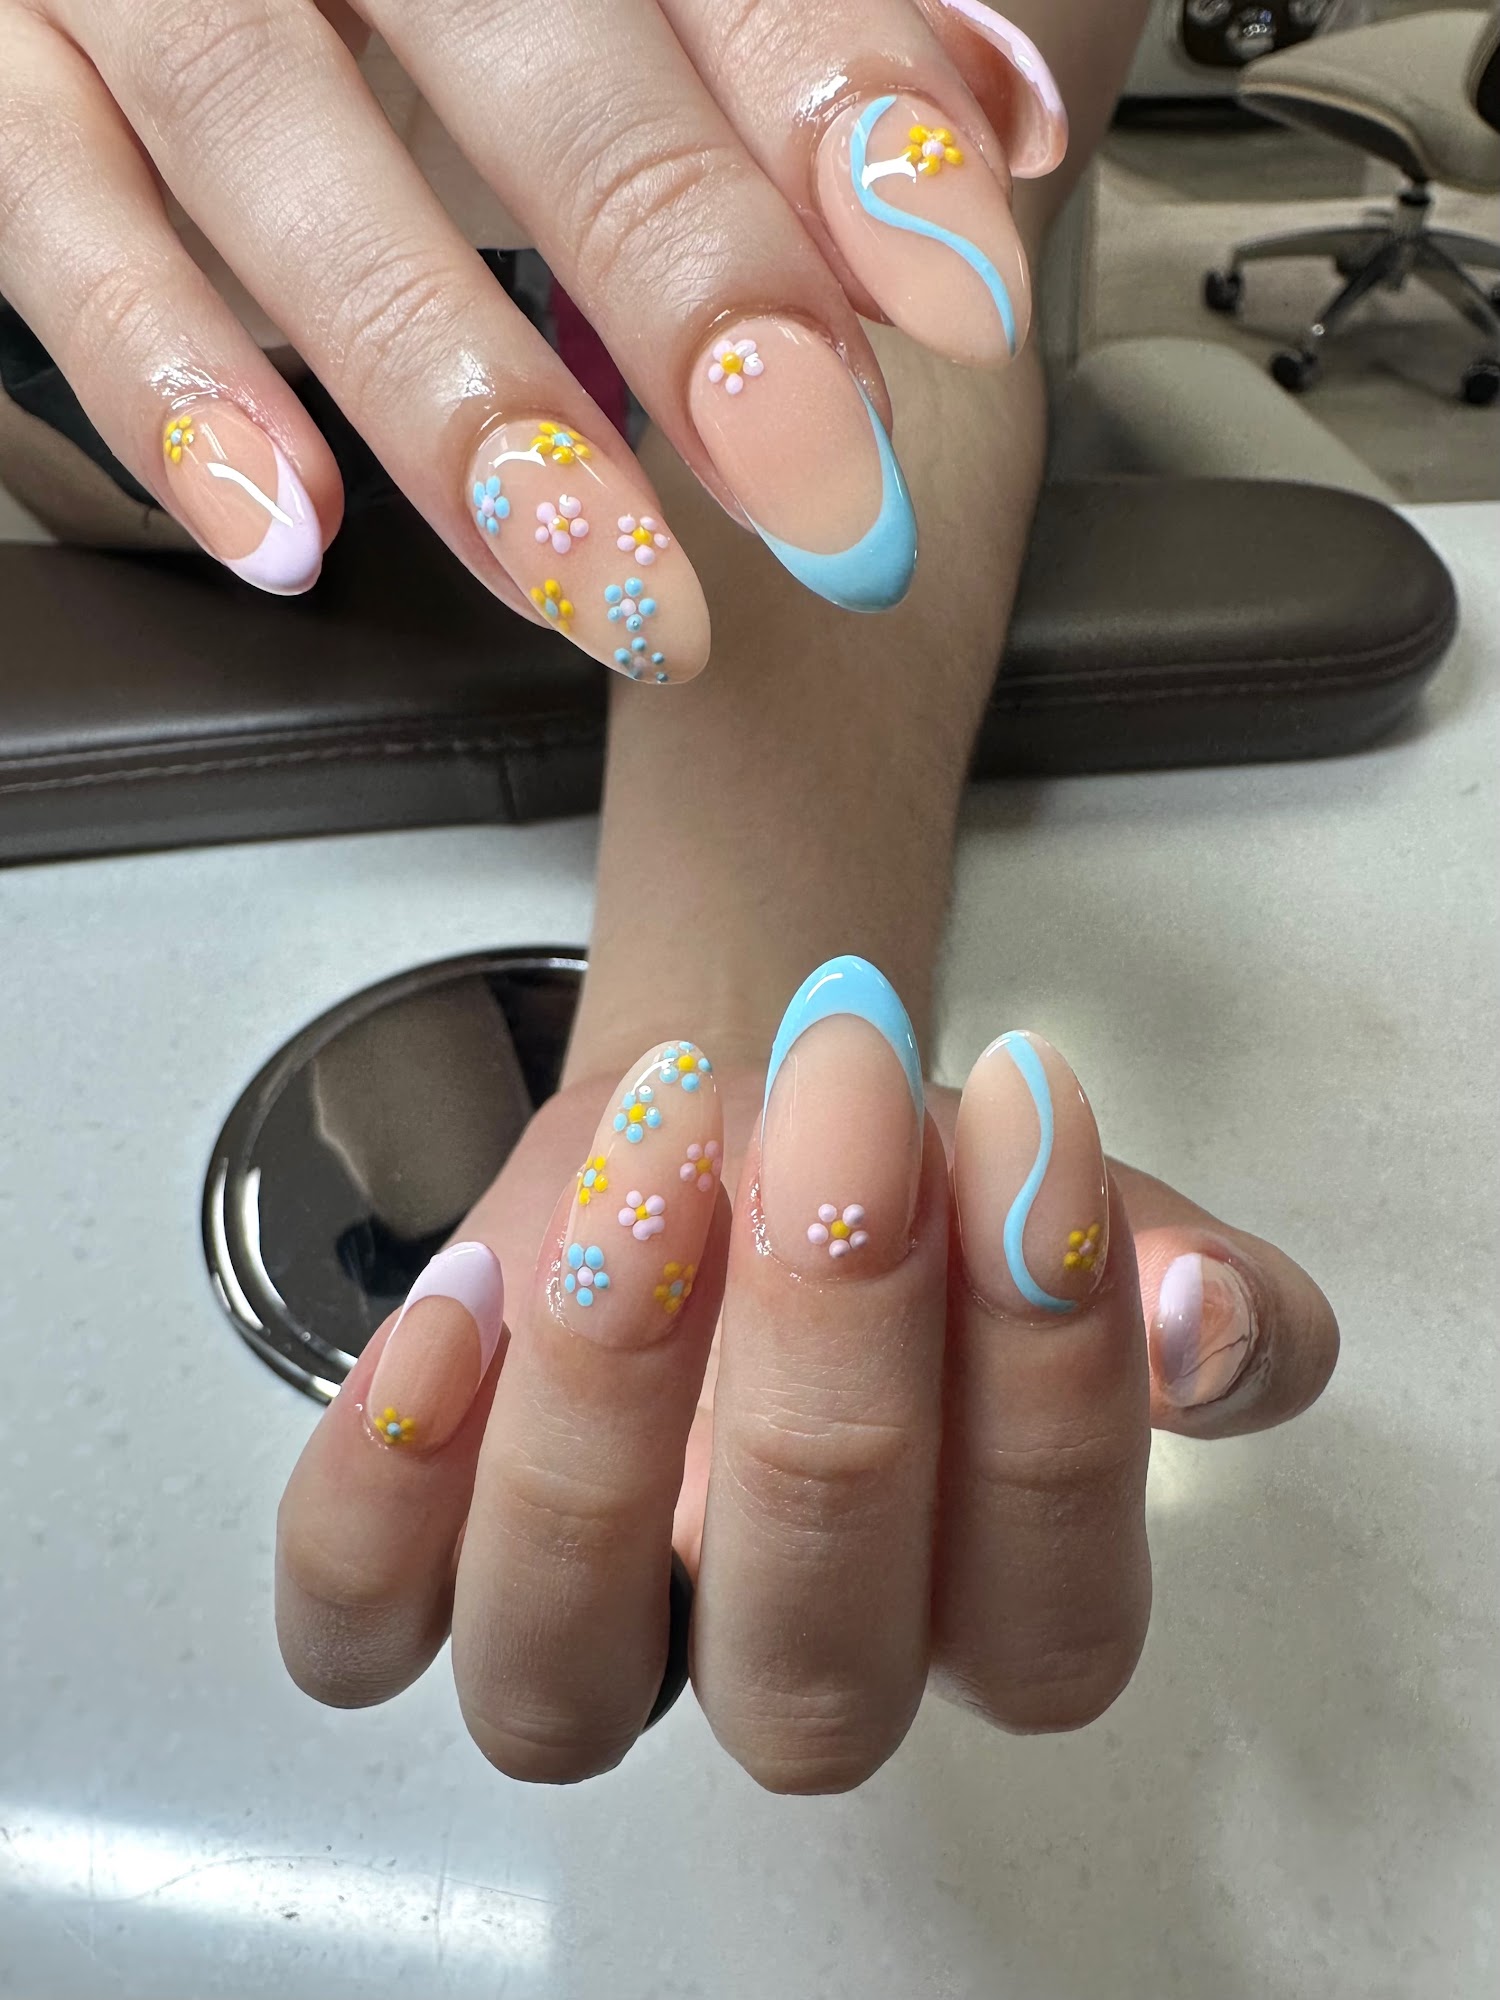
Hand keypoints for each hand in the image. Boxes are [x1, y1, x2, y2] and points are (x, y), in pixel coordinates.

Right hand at [0, 0, 1064, 664]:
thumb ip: (788, 25)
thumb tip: (1002, 120)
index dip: (840, 105)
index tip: (959, 291)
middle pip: (523, 39)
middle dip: (687, 268)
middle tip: (819, 475)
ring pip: (274, 138)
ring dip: (455, 389)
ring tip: (610, 585)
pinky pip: (44, 212)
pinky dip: (163, 379)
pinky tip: (286, 533)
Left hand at [276, 959, 1336, 1789]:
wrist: (728, 1115)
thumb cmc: (894, 1180)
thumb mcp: (1051, 1201)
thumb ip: (1162, 1272)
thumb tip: (1205, 1317)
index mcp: (982, 1612)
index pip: (1047, 1620)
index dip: (1050, 1392)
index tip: (1032, 1121)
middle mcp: (785, 1661)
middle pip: (808, 1676)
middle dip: (832, 1379)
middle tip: (846, 1114)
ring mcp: (590, 1639)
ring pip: (559, 1682)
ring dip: (599, 1424)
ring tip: (653, 1177)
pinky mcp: (420, 1580)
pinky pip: (361, 1619)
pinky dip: (386, 1489)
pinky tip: (462, 1309)